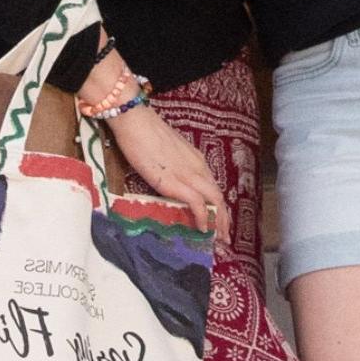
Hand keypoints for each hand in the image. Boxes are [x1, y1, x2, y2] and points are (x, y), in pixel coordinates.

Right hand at [107, 102, 221, 232]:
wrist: (136, 121)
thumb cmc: (145, 133)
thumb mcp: (166, 152)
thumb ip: (173, 165)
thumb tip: (170, 179)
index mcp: (195, 159)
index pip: (212, 186)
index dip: (218, 206)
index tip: (218, 221)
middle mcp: (197, 167)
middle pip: (218, 196)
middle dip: (223, 219)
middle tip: (223, 238)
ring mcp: (188, 174)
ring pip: (214, 200)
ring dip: (218, 222)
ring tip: (217, 239)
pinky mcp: (176, 182)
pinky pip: (197, 203)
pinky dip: (202, 217)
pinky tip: (201, 229)